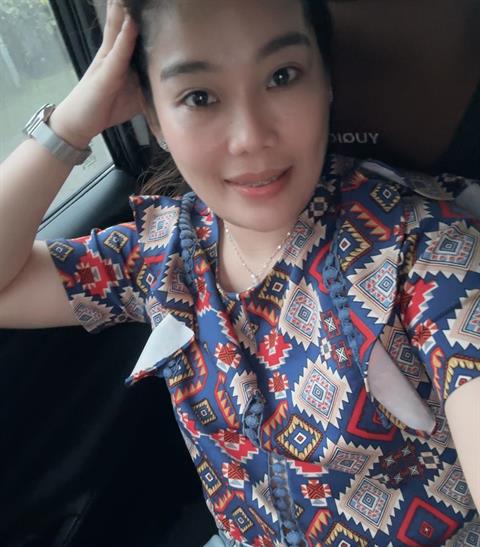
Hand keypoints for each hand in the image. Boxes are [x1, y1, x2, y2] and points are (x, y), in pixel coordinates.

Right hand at [49, 0, 140, 148]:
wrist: (80, 123)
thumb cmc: (107, 108)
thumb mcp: (135, 95)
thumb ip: (149, 85)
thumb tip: (171, 86)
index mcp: (119, 56)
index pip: (130, 30)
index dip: (137, 14)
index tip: (151, 3)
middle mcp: (112, 53)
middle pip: (123, 23)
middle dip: (130, 7)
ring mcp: (107, 61)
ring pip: (118, 31)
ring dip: (125, 11)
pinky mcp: (105, 73)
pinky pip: (117, 52)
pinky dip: (126, 37)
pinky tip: (132, 22)